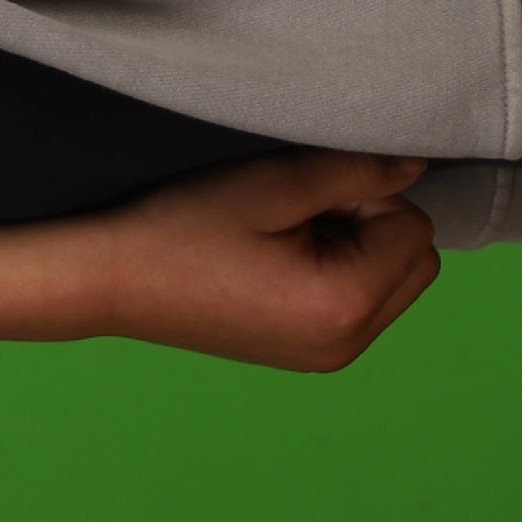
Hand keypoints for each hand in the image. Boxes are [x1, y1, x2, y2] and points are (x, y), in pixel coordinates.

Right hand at [0, 152, 441, 369]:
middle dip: (370, 226)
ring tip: (276, 238)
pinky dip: (331, 274)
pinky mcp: (304, 356)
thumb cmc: (177, 227)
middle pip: (414, 262)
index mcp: (344, 307)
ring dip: (352, 250)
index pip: (413, 228)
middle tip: (291, 213)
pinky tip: (269, 261)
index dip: (364, 195)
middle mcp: (346, 346)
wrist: (105, 279)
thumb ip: (355, 170)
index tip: (297, 194)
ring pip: (389, 283)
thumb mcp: (269, 183)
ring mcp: (326, 358)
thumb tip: (417, 164)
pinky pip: (355, 304)